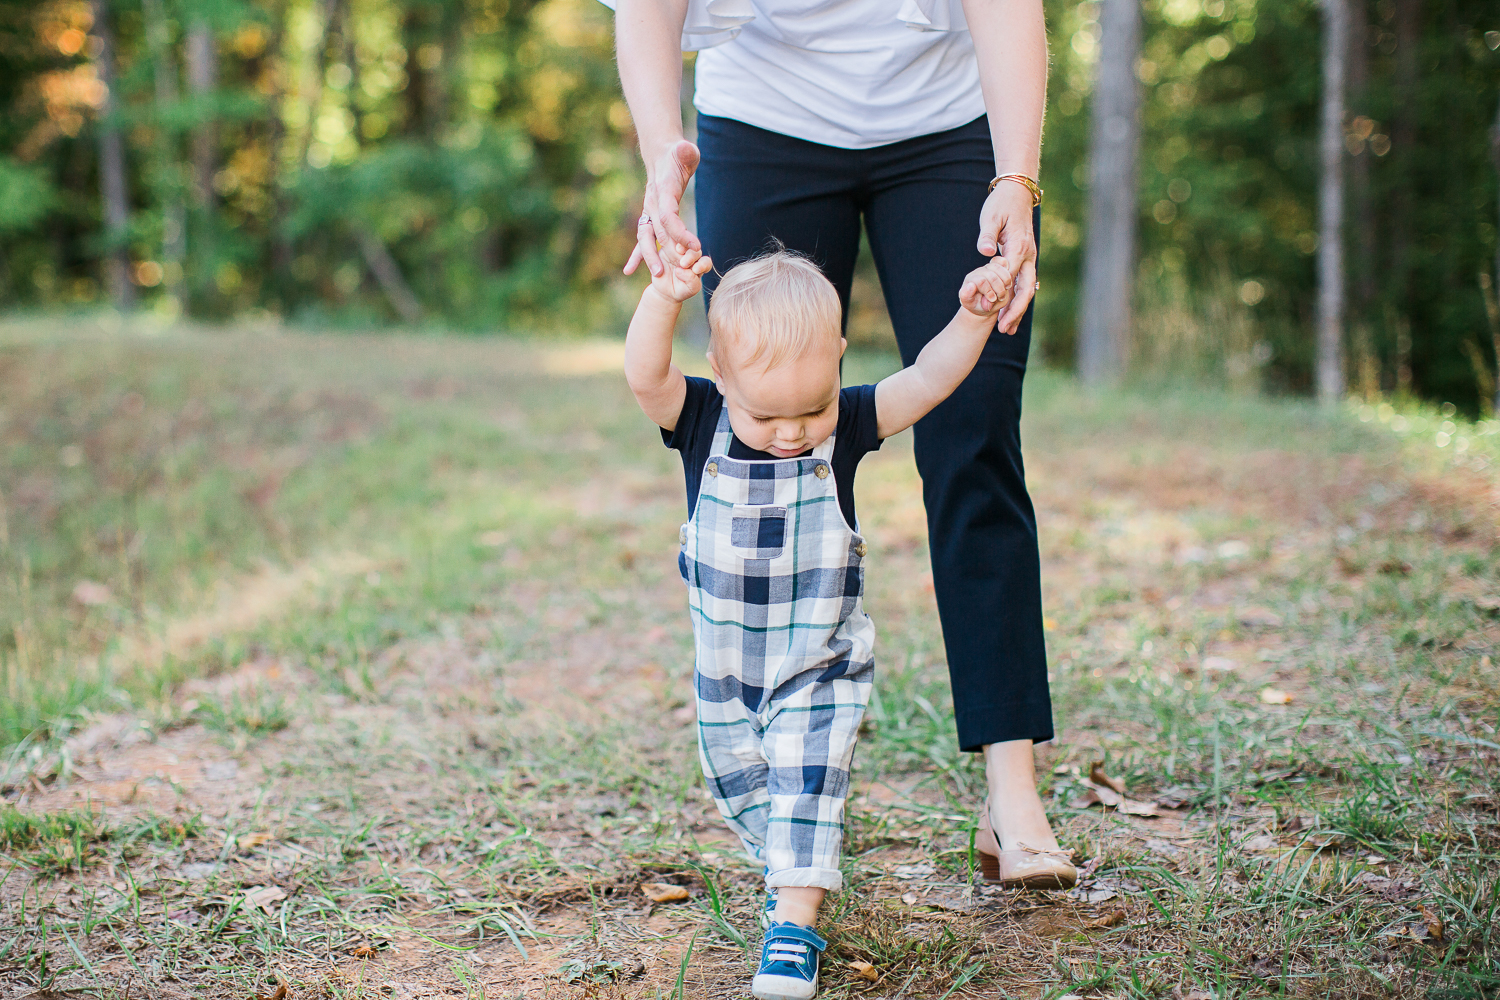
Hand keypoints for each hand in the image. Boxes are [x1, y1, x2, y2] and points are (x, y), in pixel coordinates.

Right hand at [625, 139, 701, 277]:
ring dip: (648, 257)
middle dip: (660, 252)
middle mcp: (652, 204)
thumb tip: (684, 148)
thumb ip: (685, 151)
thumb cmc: (678, 154)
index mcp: (662, 192)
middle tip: (668, 271)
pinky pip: (642, 238)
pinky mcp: (649, 217)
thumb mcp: (685, 150)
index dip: (680, 232)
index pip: (668, 216)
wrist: (662, 155)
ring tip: (656, 275)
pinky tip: (629, 271)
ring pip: (645, 238)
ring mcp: (649, 212)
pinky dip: (636, 254)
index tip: (695, 246)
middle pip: (655, 232)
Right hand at [649, 246, 713, 303]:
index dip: (702, 264)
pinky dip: (670, 241)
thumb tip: (682, 270)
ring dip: (681, 246)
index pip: (705, 262)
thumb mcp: (689, 289)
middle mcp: (691, 256)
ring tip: (678, 251)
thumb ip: (692, 281)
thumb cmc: (680, 290)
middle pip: (695, 251)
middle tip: (684, 264)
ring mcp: (679, 251)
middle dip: (691, 256)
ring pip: (683, 243)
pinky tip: (668, 245)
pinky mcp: (667, 248)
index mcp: (700, 265)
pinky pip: (669, 241)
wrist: (663, 290)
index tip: (695, 270)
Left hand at [959, 257, 1013, 318]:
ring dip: (1005, 281)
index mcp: (969, 280)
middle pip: (992, 276)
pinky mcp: (995, 266)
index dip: (989, 291)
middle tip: (1000, 298)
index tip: (992, 300)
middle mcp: (978, 272)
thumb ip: (968, 296)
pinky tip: (1007, 284)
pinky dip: (1007, 273)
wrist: (985, 304)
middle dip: (999, 289)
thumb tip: (971, 285)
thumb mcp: (971, 305)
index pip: (981, 281)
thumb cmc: (977, 305)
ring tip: (1005, 291)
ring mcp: (987, 267)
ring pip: (998, 268)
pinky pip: (1002, 262)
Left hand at [976, 180, 1037, 334]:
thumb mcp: (990, 217)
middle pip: (1025, 289)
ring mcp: (1029, 258)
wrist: (1017, 193)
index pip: (1011, 278)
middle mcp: (1028, 255)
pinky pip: (1023, 283)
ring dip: (1018, 310)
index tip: (990, 313)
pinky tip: (1011, 314)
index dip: (1001, 297)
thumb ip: (987, 235)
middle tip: (1004, 330)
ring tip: (1008, 330)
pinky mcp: (1025, 259)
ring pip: (1026, 289)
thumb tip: (984, 251)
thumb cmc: (1001, 204)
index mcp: (1019, 247)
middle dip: (1015, 312)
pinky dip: (1018, 300)